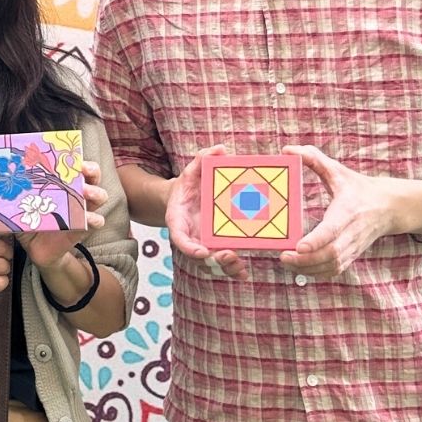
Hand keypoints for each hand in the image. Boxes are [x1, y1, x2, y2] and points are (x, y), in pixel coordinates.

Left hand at [11, 158, 105, 269]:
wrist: (36, 250)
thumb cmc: (28, 223)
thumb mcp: (13, 210)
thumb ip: (1, 201)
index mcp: (59, 184)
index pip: (72, 164)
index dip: (74, 157)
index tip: (69, 155)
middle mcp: (74, 193)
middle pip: (92, 175)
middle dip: (91, 169)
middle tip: (81, 170)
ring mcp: (82, 210)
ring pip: (99, 195)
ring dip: (94, 192)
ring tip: (84, 192)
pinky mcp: (83, 228)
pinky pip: (97, 221)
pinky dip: (94, 219)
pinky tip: (87, 219)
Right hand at [165, 146, 247, 279]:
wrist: (188, 198)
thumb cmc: (190, 185)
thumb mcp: (193, 170)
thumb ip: (202, 159)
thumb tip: (219, 149)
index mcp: (178, 220)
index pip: (180, 238)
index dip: (189, 248)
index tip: (202, 251)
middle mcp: (189, 236)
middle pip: (198, 256)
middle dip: (213, 259)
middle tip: (228, 255)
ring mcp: (202, 243)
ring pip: (211, 263)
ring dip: (224, 267)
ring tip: (238, 266)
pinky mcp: (215, 247)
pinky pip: (221, 263)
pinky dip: (231, 270)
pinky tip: (243, 272)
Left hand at [279, 145, 415, 276]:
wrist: (390, 207)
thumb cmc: (358, 187)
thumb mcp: (338, 170)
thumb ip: (313, 158)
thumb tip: (288, 149)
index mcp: (349, 209)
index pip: (333, 229)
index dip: (316, 240)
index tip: (299, 247)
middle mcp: (353, 231)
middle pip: (332, 253)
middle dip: (306, 260)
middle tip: (283, 257)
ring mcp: (354, 246)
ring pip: (333, 265)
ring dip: (309, 269)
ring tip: (287, 263)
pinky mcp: (353, 255)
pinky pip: (336, 270)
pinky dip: (318, 273)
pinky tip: (300, 269)